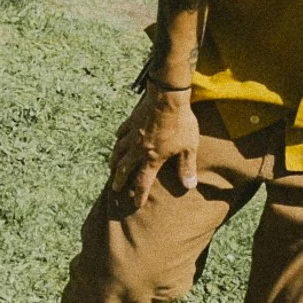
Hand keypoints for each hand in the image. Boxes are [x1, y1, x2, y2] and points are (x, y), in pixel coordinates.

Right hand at [110, 88, 200, 208]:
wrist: (168, 98)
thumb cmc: (180, 124)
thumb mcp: (188, 147)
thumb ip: (187, 167)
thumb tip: (190, 186)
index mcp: (152, 158)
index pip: (142, 182)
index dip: (139, 195)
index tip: (136, 204)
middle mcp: (138, 150)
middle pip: (124, 168)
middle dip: (119, 180)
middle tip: (115, 188)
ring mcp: (132, 135)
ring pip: (118, 152)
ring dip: (114, 162)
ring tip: (112, 167)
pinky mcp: (131, 121)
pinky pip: (121, 132)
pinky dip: (119, 138)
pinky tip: (118, 139)